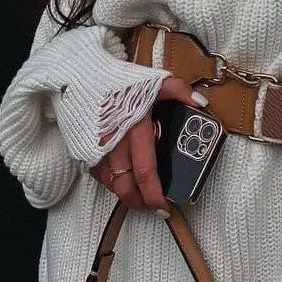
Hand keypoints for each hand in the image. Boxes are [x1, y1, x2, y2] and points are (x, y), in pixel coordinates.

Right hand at [87, 76, 206, 214]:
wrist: (81, 75)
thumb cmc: (118, 80)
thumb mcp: (153, 81)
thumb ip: (179, 91)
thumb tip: (201, 103)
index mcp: (134, 129)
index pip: (145, 172)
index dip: (155, 194)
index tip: (164, 206)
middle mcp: (112, 143)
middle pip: (125, 187)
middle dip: (141, 203)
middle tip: (155, 207)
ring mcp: (95, 148)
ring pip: (111, 184)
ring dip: (126, 194)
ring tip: (141, 195)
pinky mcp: (83, 148)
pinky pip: (97, 174)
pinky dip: (110, 181)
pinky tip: (121, 179)